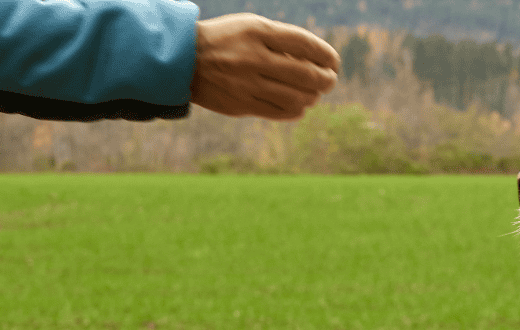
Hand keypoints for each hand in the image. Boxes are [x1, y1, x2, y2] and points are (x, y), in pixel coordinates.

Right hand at [190, 14, 339, 119]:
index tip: (335, 62)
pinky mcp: (242, 104)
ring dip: (312, 98)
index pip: (304, 44)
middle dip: (325, 80)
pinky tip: (300, 106)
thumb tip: (319, 61)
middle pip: (305, 74)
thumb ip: (281, 40)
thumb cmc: (226, 41)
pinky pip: (280, 112)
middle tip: (330, 81)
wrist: (184, 59)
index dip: (326, 55)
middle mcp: (253, 57)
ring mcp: (247, 83)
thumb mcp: (251, 28)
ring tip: (315, 95)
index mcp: (257, 31)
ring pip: (296, 97)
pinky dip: (296, 111)